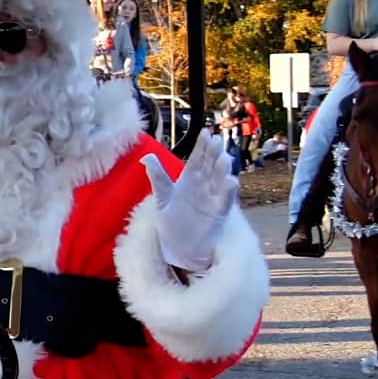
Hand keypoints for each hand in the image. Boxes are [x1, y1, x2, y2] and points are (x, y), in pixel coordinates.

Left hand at [141, 131, 237, 274]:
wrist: (179, 245)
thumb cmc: (172, 220)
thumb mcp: (162, 197)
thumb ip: (158, 178)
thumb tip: (147, 157)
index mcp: (190, 178)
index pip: (198, 158)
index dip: (202, 146)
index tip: (206, 133)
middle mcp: (204, 185)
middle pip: (211, 165)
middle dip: (214, 153)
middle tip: (217, 141)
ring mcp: (213, 197)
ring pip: (220, 179)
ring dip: (223, 169)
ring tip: (224, 158)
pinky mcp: (218, 212)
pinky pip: (225, 200)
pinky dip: (228, 191)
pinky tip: (231, 181)